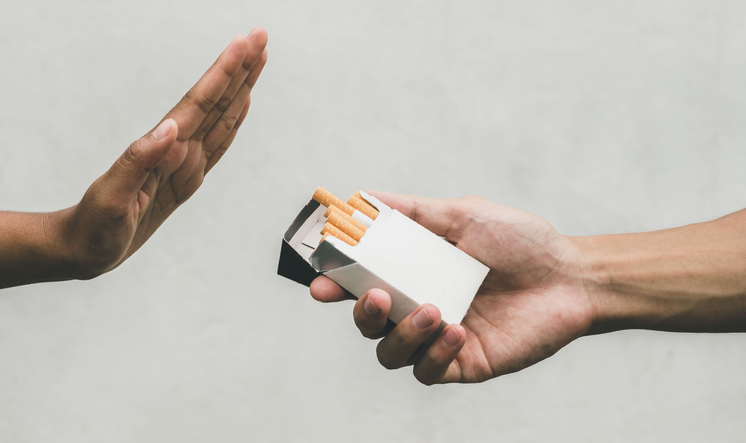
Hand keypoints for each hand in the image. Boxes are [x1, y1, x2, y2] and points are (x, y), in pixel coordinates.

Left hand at [56, 27, 267, 278]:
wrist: (83, 247)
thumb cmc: (94, 227)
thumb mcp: (112, 199)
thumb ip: (137, 162)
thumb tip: (171, 129)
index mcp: (162, 150)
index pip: (200, 103)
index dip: (224, 73)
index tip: (245, 44)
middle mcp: (177, 150)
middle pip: (216, 102)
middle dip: (239, 69)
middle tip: (261, 37)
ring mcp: (183, 163)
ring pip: (220, 118)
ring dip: (240, 89)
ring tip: (258, 61)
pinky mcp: (185, 179)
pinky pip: (216, 146)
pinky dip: (233, 124)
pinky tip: (241, 107)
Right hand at [310, 191, 595, 384]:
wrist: (570, 275)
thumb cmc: (520, 242)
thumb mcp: (462, 215)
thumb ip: (411, 211)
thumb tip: (362, 197)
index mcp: (414, 273)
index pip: (362, 281)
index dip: (336, 283)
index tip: (322, 280)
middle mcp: (420, 306)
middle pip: (367, 323)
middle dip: (360, 313)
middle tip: (377, 296)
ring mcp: (439, 338)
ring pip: (391, 352)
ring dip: (402, 333)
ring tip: (434, 310)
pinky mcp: (463, 364)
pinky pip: (428, 371)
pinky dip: (435, 353)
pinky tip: (459, 330)